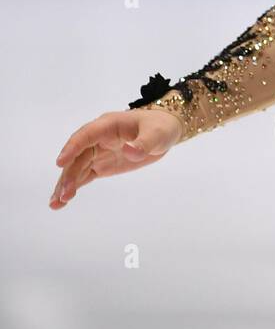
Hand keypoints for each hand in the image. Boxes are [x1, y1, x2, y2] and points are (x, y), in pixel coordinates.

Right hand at [49, 107, 183, 208]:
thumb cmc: (160, 128)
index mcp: (107, 125)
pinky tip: (61, 201)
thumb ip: (143, 143)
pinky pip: (84, 175)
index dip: (72, 148)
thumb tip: (128, 150)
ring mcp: (97, 152)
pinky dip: (74, 187)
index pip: (85, 136)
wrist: (164, 130)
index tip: (60, 163)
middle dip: (69, 175)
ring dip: (66, 184)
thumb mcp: (157, 135)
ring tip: (56, 204)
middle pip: (78, 156)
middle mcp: (97, 138)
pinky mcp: (101, 164)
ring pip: (77, 168)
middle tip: (63, 195)